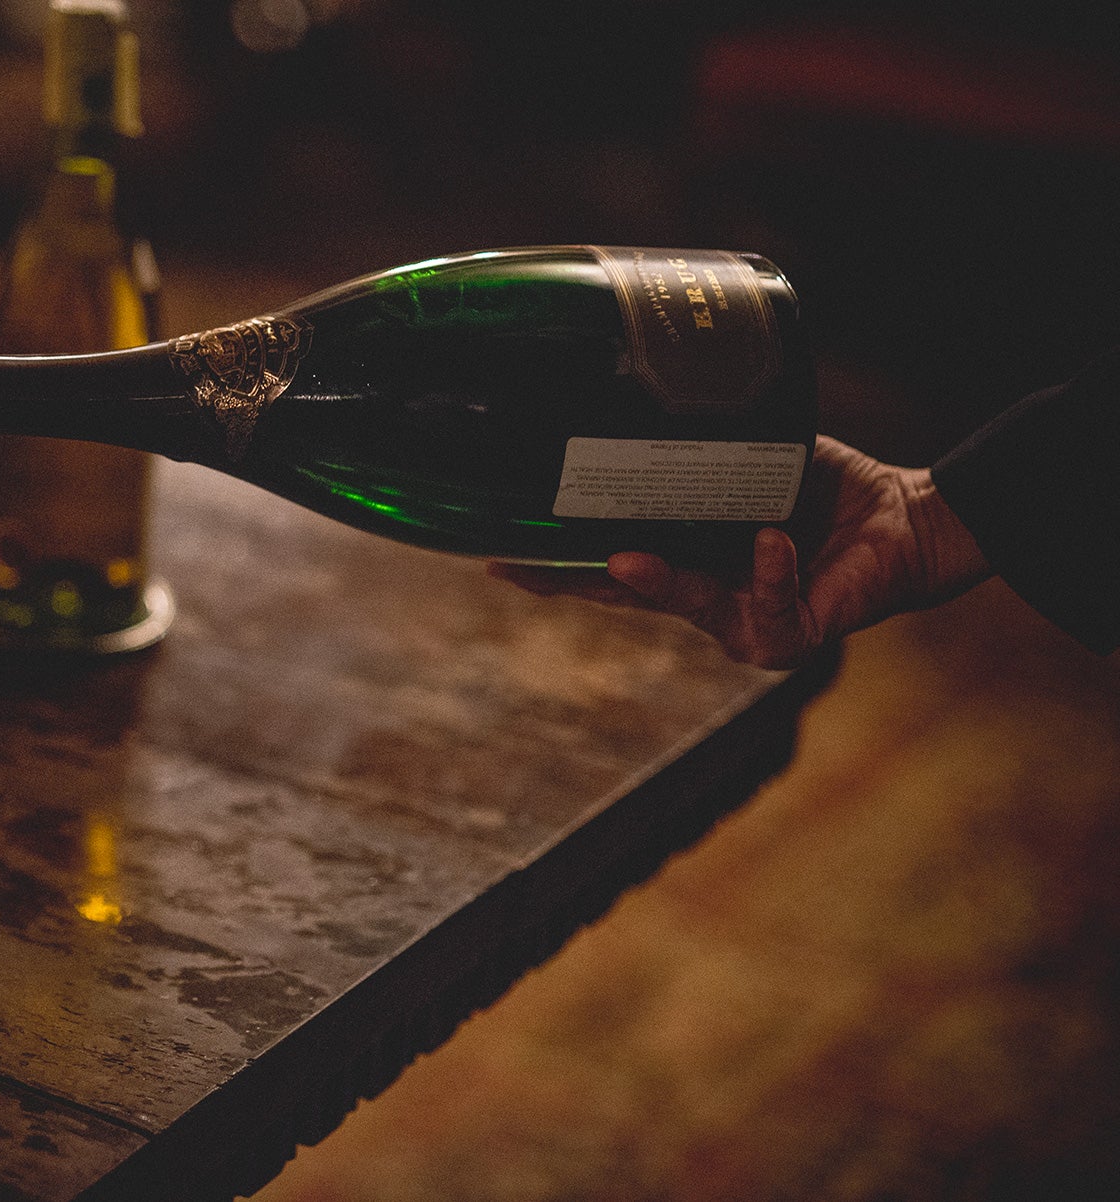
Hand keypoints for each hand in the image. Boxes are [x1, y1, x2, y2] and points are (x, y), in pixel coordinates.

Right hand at [491, 436, 990, 668]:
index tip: (497, 553)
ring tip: (627, 559)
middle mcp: (705, 597)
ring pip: (687, 608)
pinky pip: (769, 608)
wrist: (906, 519)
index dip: (554, 563)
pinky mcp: (791, 637)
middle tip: (520, 567)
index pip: (606, 564)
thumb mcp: (753, 457)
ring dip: (658, 584)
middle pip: (624, 596)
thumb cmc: (826, 490)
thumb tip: (648, 388)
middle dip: (570, 584)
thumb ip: (705, 445)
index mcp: (686, 556)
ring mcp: (744, 623)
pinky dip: (770, 570)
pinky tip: (771, 540)